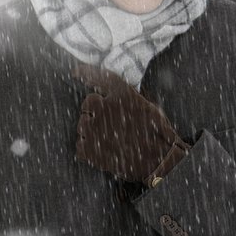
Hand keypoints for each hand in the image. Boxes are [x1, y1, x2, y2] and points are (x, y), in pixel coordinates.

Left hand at [72, 65, 188, 185]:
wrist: (160, 162)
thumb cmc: (158, 135)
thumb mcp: (148, 106)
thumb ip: (126, 97)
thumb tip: (109, 93)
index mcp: (122, 95)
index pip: (99, 77)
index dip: (86, 72)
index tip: (76, 72)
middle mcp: (104, 108)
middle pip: (87, 105)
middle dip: (94, 113)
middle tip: (110, 126)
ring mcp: (94, 128)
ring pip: (82, 126)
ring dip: (92, 132)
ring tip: (111, 142)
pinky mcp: (89, 149)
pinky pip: (80, 147)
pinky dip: (89, 150)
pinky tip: (105, 153)